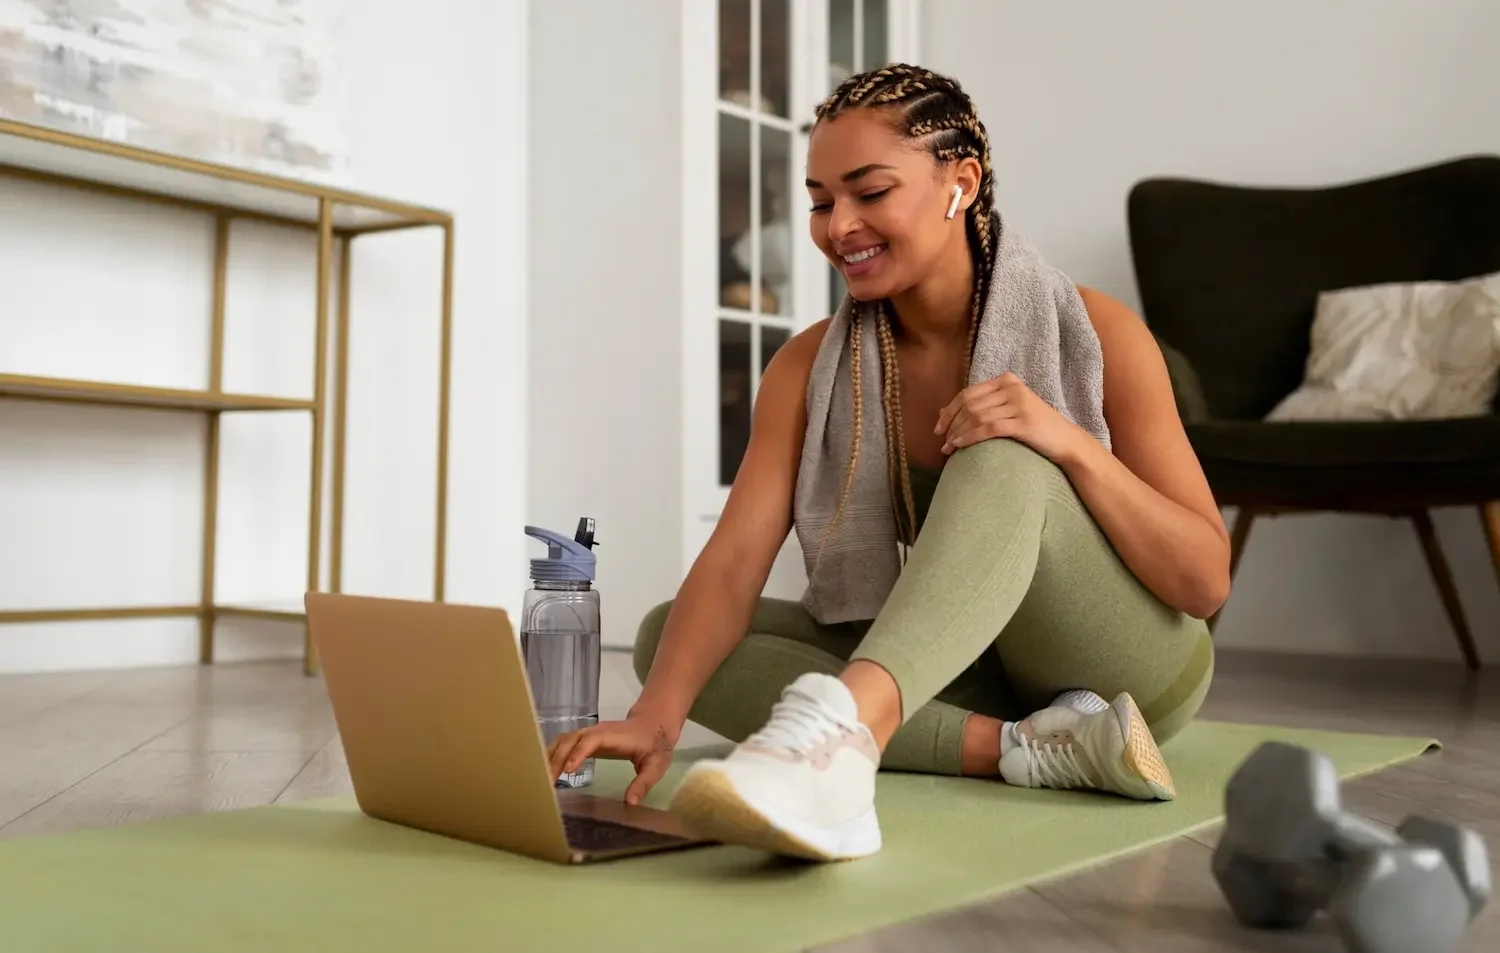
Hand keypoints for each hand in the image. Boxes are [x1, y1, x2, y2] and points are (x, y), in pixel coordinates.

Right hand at [545, 715, 679, 804]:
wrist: (653, 724)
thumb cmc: (654, 745)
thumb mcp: (655, 766)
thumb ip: (643, 783)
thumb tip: (630, 803)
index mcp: (614, 736)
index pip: (592, 740)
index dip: (578, 753)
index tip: (568, 770)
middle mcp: (598, 731)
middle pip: (572, 739)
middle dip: (558, 757)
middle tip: (548, 781)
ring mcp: (590, 732)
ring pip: (565, 739)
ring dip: (551, 755)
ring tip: (542, 778)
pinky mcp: (586, 738)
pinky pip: (565, 743)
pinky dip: (554, 753)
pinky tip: (546, 769)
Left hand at [935, 372, 1084, 461]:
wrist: (1067, 441)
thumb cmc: (1035, 428)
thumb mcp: (1007, 410)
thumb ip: (980, 407)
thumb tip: (942, 411)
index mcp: (1007, 381)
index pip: (968, 394)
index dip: (949, 411)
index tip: (938, 428)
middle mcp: (1012, 388)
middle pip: (970, 404)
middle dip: (951, 424)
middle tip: (942, 441)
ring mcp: (1019, 404)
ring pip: (976, 416)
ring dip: (957, 433)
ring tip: (948, 448)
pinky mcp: (1023, 422)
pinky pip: (988, 428)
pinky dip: (970, 437)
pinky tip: (960, 446)